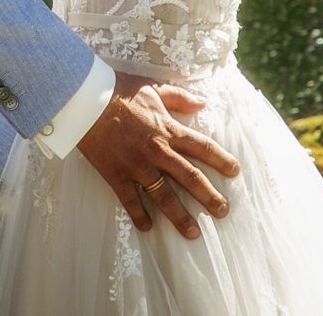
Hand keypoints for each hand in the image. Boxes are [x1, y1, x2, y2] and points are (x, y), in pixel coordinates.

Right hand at [75, 72, 240, 239]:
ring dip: (180, 216)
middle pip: (190, 178)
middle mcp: (158, 151)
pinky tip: (148, 228)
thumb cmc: (120, 90)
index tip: (235, 172)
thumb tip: (203, 103)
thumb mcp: (154, 89)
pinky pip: (131, 200)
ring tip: (194, 233)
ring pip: (164, 196)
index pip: (203, 148)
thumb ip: (179, 98)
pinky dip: (139, 216)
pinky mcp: (117, 175)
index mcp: (169, 129)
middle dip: (209, 196)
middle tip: (223, 212)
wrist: (86, 99)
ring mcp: (138, 165)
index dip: (221, 160)